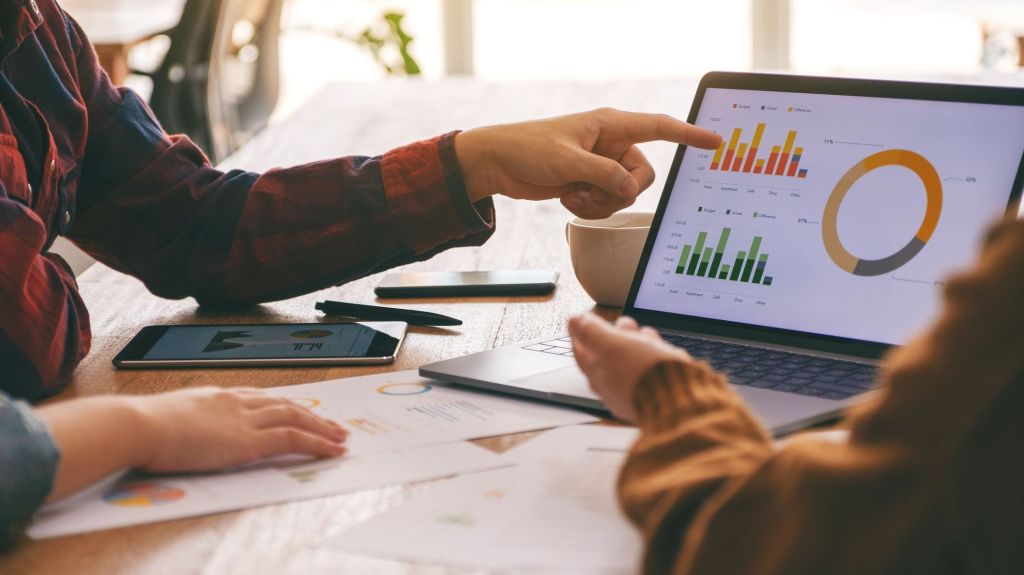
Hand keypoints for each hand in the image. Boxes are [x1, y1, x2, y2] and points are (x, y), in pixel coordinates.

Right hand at [136, 387, 347, 472]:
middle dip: (311, 414)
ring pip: (296, 417)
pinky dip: (317, 443)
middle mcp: (236, 402)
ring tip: (340, 437)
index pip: (260, 397)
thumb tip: (177, 433)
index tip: (297, 410)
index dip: (282, 405)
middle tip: (331, 424)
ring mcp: (245, 419)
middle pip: (284, 404)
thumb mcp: (165, 419)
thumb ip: (182, 422)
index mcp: (216, 396)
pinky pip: (293, 438)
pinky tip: (332, 450)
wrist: (137, 425)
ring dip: (322, 427)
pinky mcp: (249, 440)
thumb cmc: (139, 427)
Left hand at [455, 108, 721, 219]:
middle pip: (642, 176)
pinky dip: (589, 207)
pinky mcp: (590, 184)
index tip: (716, 141)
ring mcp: (601, 166)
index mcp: (610, 125)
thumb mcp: (568, 161)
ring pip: (624, 194)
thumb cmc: (528, 149)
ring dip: (600, 202)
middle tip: (589, 188)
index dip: (689, 135)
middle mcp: (611, 144)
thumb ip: (604, 175)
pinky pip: (606, 204)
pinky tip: (566, 198)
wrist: (498, 163)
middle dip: (619, 190)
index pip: (659, 128)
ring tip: (571, 192)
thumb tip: (630, 190)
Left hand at [569, 314, 690, 420]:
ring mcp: (632, 391)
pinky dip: (652, 355)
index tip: (579, 320)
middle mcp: (612, 387)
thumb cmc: (644, 374)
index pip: (580, 351)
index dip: (580, 332)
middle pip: (607, 355)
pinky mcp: (653, 393)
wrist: (679, 400)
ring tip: (646, 333)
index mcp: (597, 375)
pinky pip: (648, 369)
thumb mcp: (613, 344)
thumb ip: (592, 332)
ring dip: (637, 342)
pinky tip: (660, 349)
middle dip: (616, 334)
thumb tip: (574, 321)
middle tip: (624, 323)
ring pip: (630, 360)